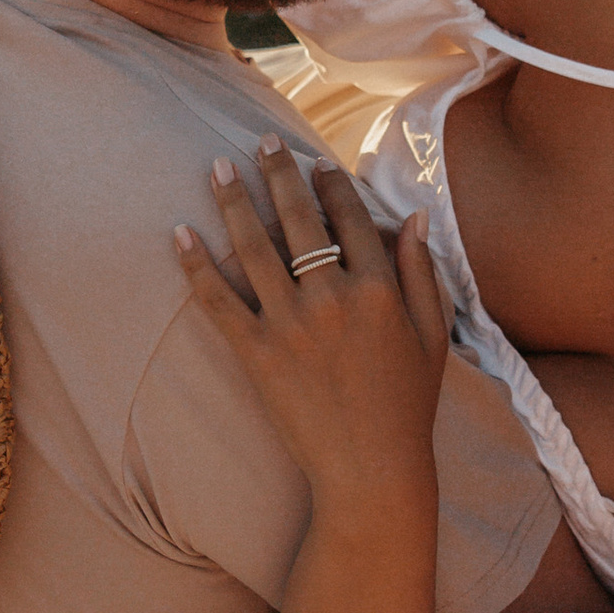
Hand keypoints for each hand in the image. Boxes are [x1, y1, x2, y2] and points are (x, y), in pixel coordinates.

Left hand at [176, 139, 451, 505]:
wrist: (371, 470)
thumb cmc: (407, 406)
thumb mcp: (433, 336)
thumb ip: (423, 273)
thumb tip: (416, 217)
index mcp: (380, 289)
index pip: (350, 216)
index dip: (331, 183)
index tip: (315, 162)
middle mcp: (333, 298)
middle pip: (299, 218)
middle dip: (277, 172)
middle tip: (261, 142)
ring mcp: (290, 326)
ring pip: (254, 247)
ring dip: (232, 202)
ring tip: (217, 168)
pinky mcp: (256, 354)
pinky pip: (218, 300)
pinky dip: (195, 265)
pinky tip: (180, 233)